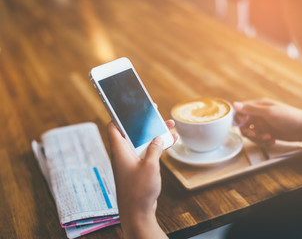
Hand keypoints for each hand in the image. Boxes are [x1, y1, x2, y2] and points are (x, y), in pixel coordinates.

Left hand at [107, 120, 175, 237]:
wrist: (138, 213)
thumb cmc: (138, 191)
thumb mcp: (150, 166)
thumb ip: (155, 149)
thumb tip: (158, 138)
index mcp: (120, 150)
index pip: (113, 127)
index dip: (119, 115)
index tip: (128, 106)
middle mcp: (124, 154)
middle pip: (132, 132)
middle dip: (143, 122)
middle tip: (154, 113)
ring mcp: (132, 162)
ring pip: (142, 142)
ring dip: (154, 134)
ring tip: (167, 124)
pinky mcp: (139, 169)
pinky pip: (148, 152)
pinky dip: (157, 146)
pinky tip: (170, 140)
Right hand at [233, 98, 301, 145]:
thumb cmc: (290, 117)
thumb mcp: (269, 113)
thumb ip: (251, 109)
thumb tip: (234, 104)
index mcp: (258, 106)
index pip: (240, 110)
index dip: (239, 118)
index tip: (244, 124)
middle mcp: (259, 114)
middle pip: (243, 124)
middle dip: (248, 131)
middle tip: (255, 134)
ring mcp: (263, 124)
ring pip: (250, 133)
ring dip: (256, 138)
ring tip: (267, 138)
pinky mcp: (267, 133)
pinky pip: (258, 139)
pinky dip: (263, 142)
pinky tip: (272, 140)